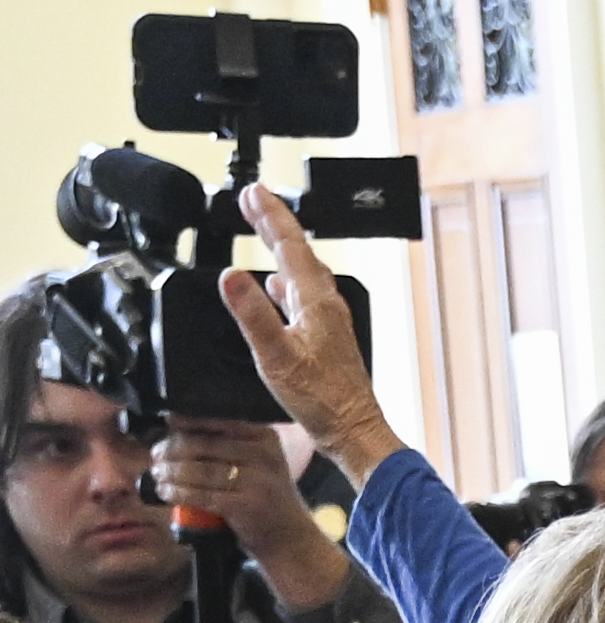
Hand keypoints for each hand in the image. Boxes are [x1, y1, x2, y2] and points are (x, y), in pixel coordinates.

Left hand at [151, 419, 342, 606]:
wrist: (292, 540)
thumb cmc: (267, 499)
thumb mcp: (258, 464)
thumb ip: (227, 444)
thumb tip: (174, 423)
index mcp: (266, 438)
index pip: (217, 421)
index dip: (186, 423)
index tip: (168, 425)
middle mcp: (264, 456)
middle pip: (203, 445)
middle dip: (172, 449)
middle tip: (156, 455)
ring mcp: (257, 482)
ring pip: (199, 470)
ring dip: (170, 472)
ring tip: (157, 474)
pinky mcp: (245, 507)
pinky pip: (200, 495)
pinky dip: (177, 493)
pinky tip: (165, 492)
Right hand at [214, 187, 398, 482]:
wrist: (354, 431)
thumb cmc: (323, 401)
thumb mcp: (277, 356)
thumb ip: (253, 315)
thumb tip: (231, 276)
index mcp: (316, 302)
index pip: (289, 245)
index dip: (269, 214)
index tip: (252, 190)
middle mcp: (327, 305)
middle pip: (297, 252)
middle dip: (272, 223)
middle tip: (251, 198)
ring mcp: (329, 320)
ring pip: (301, 271)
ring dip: (279, 249)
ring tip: (260, 230)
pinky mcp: (327, 337)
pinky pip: (302, 296)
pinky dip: (285, 281)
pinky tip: (277, 286)